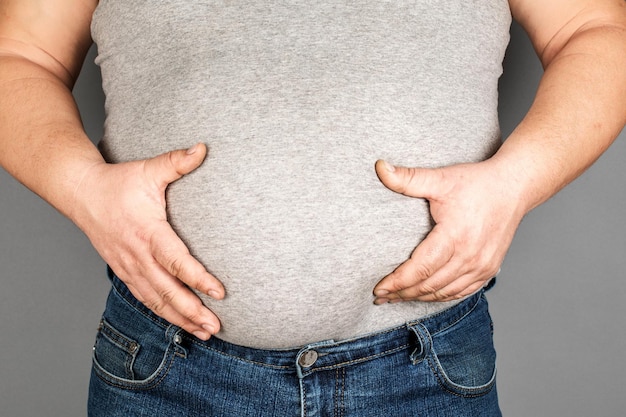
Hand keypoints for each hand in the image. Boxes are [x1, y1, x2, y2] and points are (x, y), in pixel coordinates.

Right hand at [72, 143, 223, 339]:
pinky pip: (145, 298)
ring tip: (204, 332)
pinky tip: (180, 322)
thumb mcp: (149, 169)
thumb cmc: (118, 182)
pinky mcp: (124, 271)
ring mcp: (129, 267)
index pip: (176, 262)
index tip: (219, 292)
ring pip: (156, 300)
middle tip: (216, 326)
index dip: (198, 279)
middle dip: (192, 311)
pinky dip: (163, 313)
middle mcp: (137, 255)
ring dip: (180, 318)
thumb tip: (204, 147)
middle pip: (167, 291)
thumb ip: (177, 162)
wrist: (80, 193)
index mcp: (147, 232)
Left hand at [373, 158, 524, 302]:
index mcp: (455, 236)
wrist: (514, 187)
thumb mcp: (440, 178)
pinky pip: (462, 292)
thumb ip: (408, 178)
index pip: (420, 269)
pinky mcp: (489, 269)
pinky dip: (441, 297)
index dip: (397, 282)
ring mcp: (482, 266)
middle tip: (380, 297)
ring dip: (419, 298)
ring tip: (397, 299)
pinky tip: (425, 296)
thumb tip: (379, 167)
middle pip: (429, 285)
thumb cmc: (477, 183)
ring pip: (444, 292)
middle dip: (402, 294)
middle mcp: (470, 256)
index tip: (379, 288)